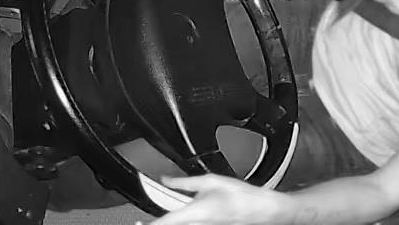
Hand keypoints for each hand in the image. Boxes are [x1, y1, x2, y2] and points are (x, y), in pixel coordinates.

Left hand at [148, 175, 289, 224]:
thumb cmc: (242, 197)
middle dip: (156, 221)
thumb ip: (185, 182)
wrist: (261, 210)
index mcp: (193, 213)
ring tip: (157, 217)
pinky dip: (182, 220)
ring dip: (170, 220)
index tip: (137, 222)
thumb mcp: (210, 181)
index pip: (163, 222)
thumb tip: (167, 179)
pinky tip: (183, 216)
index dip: (147, 224)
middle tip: (141, 219)